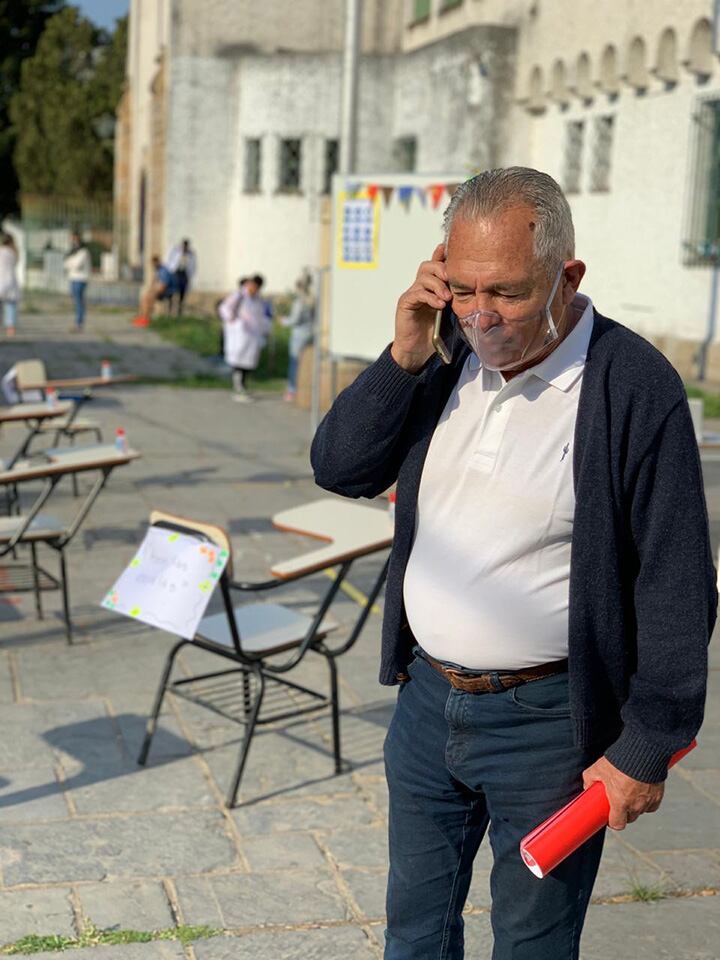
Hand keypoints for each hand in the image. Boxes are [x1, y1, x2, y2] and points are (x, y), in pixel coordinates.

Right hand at [391, 244, 450, 372]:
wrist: (417, 350)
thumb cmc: (434, 333)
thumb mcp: (451, 313)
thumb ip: (457, 299)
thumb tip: (475, 290)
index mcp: (432, 287)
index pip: (436, 265)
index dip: (441, 255)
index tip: (448, 249)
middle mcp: (421, 287)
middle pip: (428, 266)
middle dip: (442, 269)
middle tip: (452, 280)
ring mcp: (412, 294)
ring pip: (423, 278)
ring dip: (438, 285)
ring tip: (447, 298)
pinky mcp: (406, 303)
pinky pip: (417, 293)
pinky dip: (430, 297)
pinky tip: (439, 305)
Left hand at [582, 756, 664, 830]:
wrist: (643, 752)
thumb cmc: (620, 761)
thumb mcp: (598, 768)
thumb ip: (589, 779)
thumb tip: (587, 786)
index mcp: (620, 802)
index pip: (617, 824)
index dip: (612, 822)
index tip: (609, 816)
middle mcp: (636, 805)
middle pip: (629, 818)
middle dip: (623, 813)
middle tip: (618, 800)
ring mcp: (648, 801)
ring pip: (640, 811)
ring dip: (635, 806)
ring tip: (629, 792)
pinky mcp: (658, 795)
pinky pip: (652, 804)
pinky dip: (647, 801)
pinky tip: (641, 791)